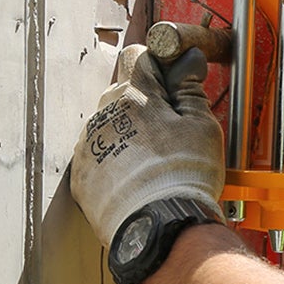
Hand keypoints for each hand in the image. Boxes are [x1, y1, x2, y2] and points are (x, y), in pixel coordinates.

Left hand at [71, 45, 224, 246]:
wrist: (159, 226)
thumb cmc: (183, 176)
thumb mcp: (202, 126)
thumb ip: (189, 89)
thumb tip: (184, 62)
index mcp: (134, 96)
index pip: (136, 56)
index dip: (156, 65)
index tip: (171, 82)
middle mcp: (103, 115)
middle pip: (122, 92)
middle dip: (144, 103)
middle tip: (171, 130)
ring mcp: (88, 146)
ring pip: (109, 125)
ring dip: (129, 133)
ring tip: (155, 161)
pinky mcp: (81, 175)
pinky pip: (98, 156)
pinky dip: (115, 162)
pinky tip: (138, 178)